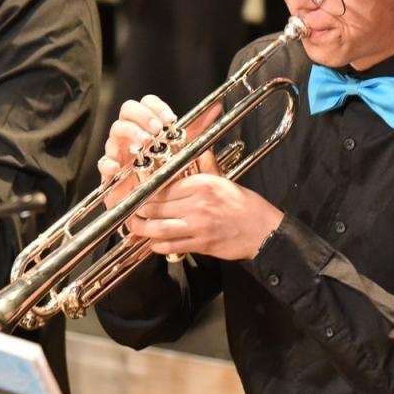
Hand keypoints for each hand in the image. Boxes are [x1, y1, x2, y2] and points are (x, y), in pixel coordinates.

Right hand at [98, 95, 220, 208]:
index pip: (145, 104)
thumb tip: (217, 108)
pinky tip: (117, 165)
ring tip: (144, 143)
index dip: (156, 107)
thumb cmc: (166, 174)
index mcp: (147, 126)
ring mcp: (118, 151)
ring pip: (116, 132)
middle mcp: (131, 135)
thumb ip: (198, 129)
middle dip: (142, 117)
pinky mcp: (110, 173)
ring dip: (130, 134)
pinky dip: (108, 162)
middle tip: (157, 130)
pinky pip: (103, 163)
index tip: (170, 119)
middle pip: (127, 111)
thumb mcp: (185, 149)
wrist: (155, 204)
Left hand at [125, 173, 282, 260]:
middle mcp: (198, 204)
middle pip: (156, 207)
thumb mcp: (223, 180)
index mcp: (201, 185)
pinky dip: (158, 246)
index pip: (163, 187)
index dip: (146, 193)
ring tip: (135, 228)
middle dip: (139, 211)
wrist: (263, 229)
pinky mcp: (201, 244)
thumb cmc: (243, 205)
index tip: (137, 195)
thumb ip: (204, 165)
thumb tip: (196, 148)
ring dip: (143, 230)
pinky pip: (172, 245)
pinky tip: (154, 243)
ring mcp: (199, 226)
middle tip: (131, 213)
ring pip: (159, 228)